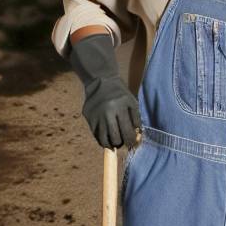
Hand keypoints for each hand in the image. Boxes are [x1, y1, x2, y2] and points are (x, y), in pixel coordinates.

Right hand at [68, 33, 141, 148]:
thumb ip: (136, 119)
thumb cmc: (120, 93)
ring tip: (115, 143)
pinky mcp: (88, 117)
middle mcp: (107, 112)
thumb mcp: (132, 102)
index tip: (132, 145)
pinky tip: (106, 138)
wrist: (101, 81)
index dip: (131, 141)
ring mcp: (96, 115)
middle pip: (115, 138)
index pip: (127, 132)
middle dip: (121, 143)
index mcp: (120, 107)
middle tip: (123, 143)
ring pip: (103, 139)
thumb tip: (137, 136)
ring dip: (110, 143)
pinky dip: (101, 138)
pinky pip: (95, 134)